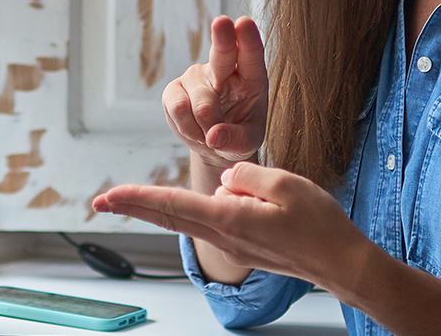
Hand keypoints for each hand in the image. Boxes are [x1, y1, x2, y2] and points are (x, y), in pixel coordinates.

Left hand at [91, 163, 368, 285]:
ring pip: (200, 214)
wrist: (342, 264)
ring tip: (228, 198)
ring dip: (195, 200)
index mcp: (230, 219)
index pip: (172, 204)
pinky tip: (257, 201)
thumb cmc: (319, 224)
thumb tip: (225, 181)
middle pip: (170, 216)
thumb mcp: (284, 183)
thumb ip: (245, 175)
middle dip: (134, 206)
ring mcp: (233, 246)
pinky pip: (222, 219)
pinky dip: (221, 207)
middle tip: (99, 201)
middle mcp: (224, 237)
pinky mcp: (244, 247)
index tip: (106, 197)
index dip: (136, 198)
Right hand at [164, 15, 267, 167]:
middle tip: (222, 22)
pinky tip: (195, 132)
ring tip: (211, 136)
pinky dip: (188, 128)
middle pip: (222, 51)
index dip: (248, 38)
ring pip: (200, 101)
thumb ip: (236, 140)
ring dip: (206, 127)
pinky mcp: (174, 90)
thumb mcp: (248, 142)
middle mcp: (223, 69)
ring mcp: (196, 76)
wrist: (214, 143)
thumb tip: (213, 136)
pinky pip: (178, 109)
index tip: (244, 23)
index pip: (250, 53)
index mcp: (250, 75)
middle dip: (222, 37)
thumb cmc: (238, 135)